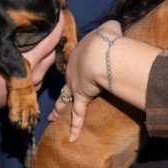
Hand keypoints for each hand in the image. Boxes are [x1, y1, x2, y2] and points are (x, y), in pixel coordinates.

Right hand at [0, 12, 63, 116]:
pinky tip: (36, 54)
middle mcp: (36, 74)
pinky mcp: (28, 92)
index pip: (52, 39)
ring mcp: (34, 85)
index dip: (60, 25)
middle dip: (57, 36)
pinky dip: (42, 63)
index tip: (62, 13)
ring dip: (49, 50)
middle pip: (55, 51)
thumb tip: (13, 17)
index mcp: (29, 60)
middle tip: (56, 22)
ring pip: (49, 64)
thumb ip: (6, 31)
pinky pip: (41, 74)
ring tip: (47, 36)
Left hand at [50, 20, 122, 140]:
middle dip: (61, 89)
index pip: (76, 62)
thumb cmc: (106, 39)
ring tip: (52, 118)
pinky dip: (75, 127)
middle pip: (66, 82)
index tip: (77, 69)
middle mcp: (73, 71)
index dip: (77, 67)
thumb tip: (114, 29)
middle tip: (56, 96)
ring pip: (64, 100)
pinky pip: (78, 115)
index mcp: (79, 54)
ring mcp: (75, 86)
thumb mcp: (109, 28)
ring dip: (58, 110)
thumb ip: (110, 29)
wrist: (100, 53)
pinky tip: (72, 138)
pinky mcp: (81, 98)